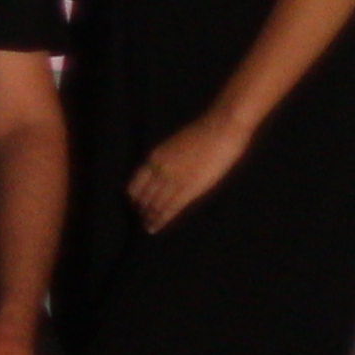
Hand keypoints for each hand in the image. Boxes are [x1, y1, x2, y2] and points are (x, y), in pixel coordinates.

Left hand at [129, 113, 251, 231]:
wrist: (220, 127)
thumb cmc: (203, 133)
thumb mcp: (175, 144)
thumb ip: (167, 159)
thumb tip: (162, 171)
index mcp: (154, 157)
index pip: (136, 183)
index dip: (134, 196)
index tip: (133, 203)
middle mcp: (160, 170)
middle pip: (144, 196)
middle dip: (141, 208)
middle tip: (140, 218)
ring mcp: (174, 180)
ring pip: (155, 204)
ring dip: (150, 216)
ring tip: (147, 225)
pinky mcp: (190, 188)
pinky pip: (171, 208)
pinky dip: (161, 219)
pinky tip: (155, 227)